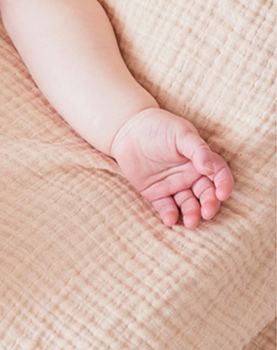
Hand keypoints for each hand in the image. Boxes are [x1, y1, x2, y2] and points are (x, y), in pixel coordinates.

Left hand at [109, 108, 232, 227]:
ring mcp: (173, 185)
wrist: (126, 130)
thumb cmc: (157, 127)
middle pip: (206, 194)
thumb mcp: (181, 134)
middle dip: (209, 205)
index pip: (218, 174)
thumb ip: (198, 150)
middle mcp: (189, 175)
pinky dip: (170, 215)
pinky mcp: (156, 193)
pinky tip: (170, 219)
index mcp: (199, 160)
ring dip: (192, 214)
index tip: (222, 194)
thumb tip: (210, 169)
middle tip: (206, 213)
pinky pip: (166, 207)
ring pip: (188, 204)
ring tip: (190, 222)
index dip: (224, 185)